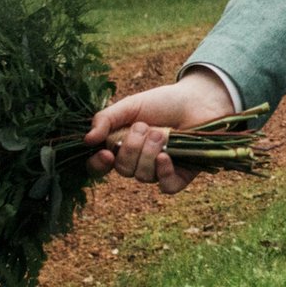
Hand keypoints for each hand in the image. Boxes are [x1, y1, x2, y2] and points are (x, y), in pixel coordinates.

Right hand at [85, 68, 235, 194]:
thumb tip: (87, 140)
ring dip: (149, 152)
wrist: (198, 99)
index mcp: (121, 146)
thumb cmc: (162, 102)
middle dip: (132, 148)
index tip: (106, 153)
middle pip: (123, 170)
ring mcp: (159, 171)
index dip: (98, 165)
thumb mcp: (130, 106)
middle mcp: (138, 162)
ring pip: (143, 176)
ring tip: (162, 132)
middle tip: (145, 126)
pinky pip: (166, 187)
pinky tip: (166, 157)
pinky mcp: (181, 175)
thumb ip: (106, 119)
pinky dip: (163, 173)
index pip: (99, 166)